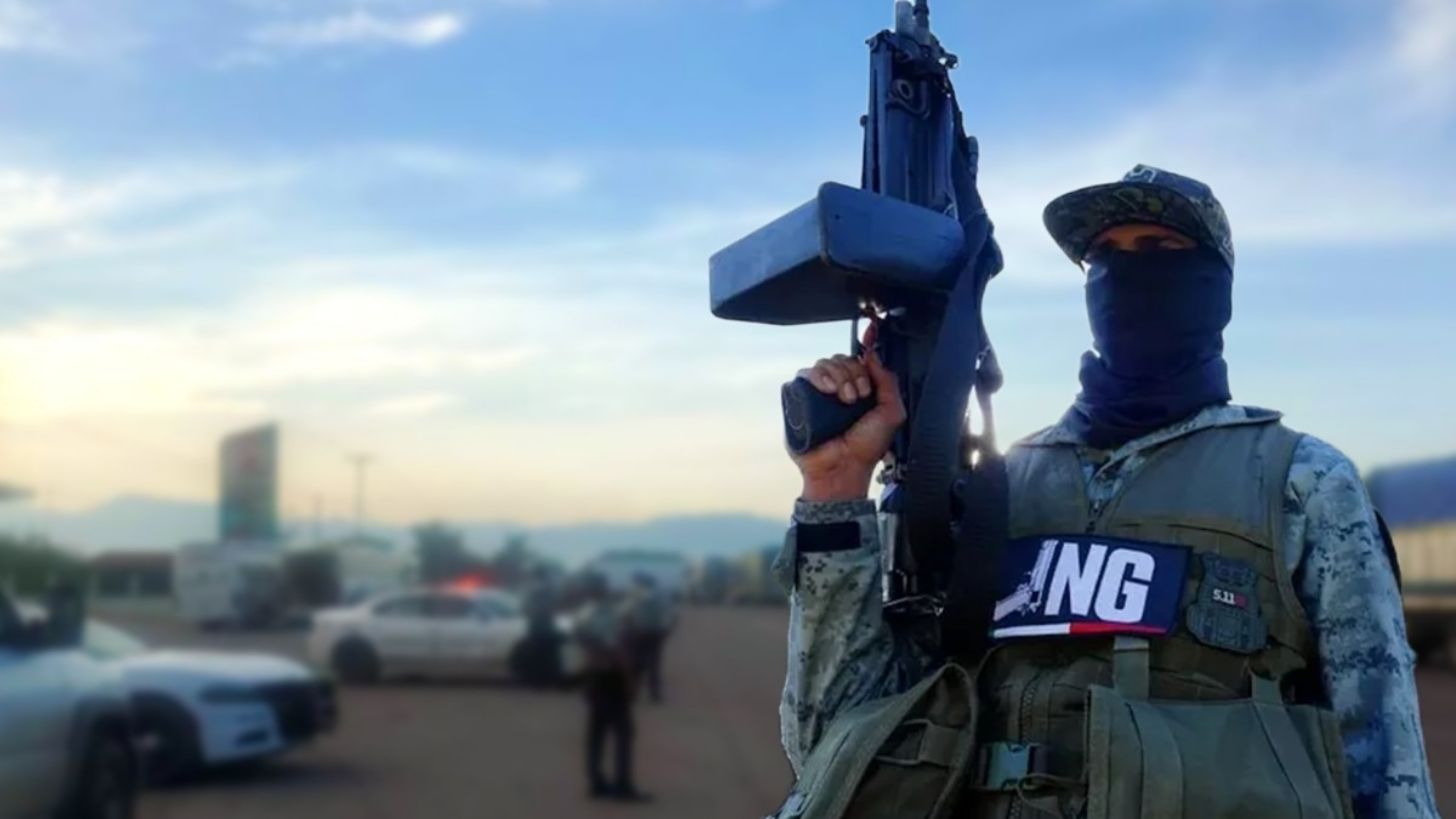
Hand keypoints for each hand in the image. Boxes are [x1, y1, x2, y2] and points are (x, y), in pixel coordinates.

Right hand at [790, 340, 905, 502]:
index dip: (863, 365)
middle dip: (852, 375)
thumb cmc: (866, 447)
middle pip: (841, 359)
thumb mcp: (891, 413)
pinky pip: (803, 374)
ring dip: (837, 376)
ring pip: (824, 363)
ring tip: (843, 400)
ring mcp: (818, 394)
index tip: (867, 386)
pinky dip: (816, 376)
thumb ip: (888, 381)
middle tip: (856, 398)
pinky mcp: (800, 399)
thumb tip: (873, 355)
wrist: (843, 468)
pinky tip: (825, 390)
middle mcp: (838, 389)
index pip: (858, 361)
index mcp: (859, 389)